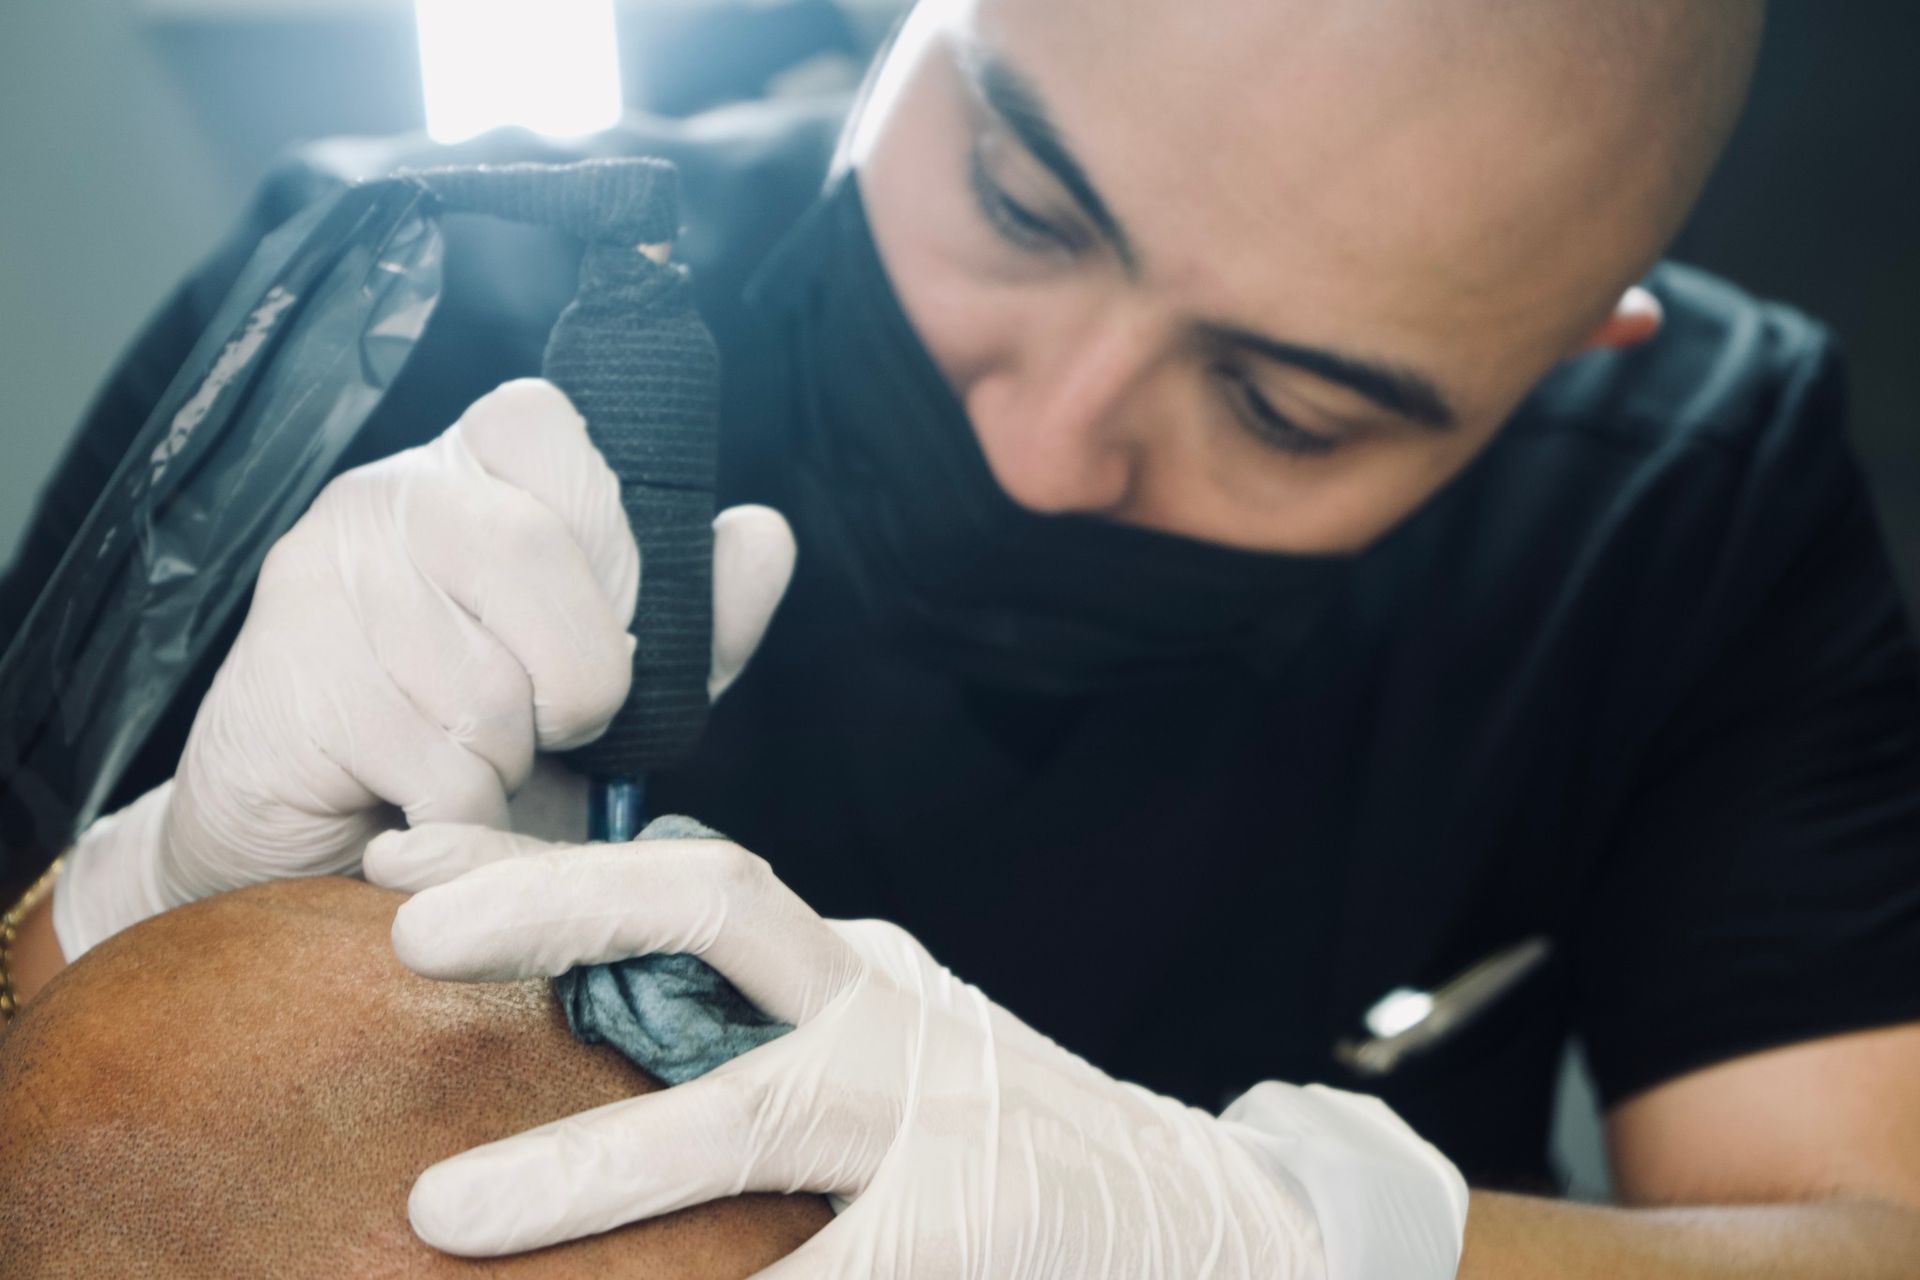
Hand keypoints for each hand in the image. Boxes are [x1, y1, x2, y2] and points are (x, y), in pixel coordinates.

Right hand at [52, 380, 794, 957]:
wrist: (319, 859)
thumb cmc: (475, 759)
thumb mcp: (609, 687)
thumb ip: (694, 620)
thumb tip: (763, 536)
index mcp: (468, 476)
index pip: (538, 420)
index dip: (600, 536)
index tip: (602, 620)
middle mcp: (383, 500)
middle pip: (532, 550)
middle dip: (579, 681)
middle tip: (547, 728)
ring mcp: (318, 583)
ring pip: (485, 681)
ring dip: (509, 764)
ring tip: (468, 767)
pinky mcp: (281, 685)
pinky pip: (435, 763)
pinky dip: (463, 818)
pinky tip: (424, 810)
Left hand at [377, 826, 1468, 1278]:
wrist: (1206, 1225)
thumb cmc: (1009, 1141)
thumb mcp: (890, 1049)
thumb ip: (768, 1027)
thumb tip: (592, 1014)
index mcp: (856, 973)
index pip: (689, 875)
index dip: (544, 858)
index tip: (404, 853)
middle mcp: (889, 1014)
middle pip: (721, 908)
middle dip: (562, 904)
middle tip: (410, 932)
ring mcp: (937, 1118)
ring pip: (750, 1109)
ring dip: (591, 1158)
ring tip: (445, 1214)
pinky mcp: (972, 1232)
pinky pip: (822, 1275)